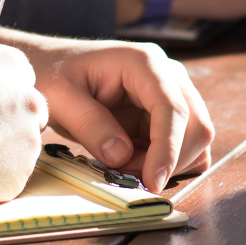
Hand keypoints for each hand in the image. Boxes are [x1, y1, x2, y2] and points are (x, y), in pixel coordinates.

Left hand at [0, 32, 214, 192]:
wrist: (50, 66)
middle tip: (126, 176)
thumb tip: (122, 155)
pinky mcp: (166, 113)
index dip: (167, 149)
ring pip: (194, 138)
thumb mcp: (60, 98)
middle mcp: (167, 75)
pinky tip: (136, 163)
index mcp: (145, 62)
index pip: (172, 108)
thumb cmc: (53, 74)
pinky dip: (167, 162)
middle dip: (168, 160)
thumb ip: (90, 125)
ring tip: (124, 166)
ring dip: (166, 163)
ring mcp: (171, 93)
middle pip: (195, 125)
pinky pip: (184, 144)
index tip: (152, 182)